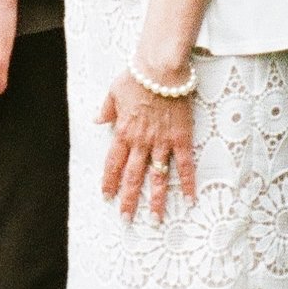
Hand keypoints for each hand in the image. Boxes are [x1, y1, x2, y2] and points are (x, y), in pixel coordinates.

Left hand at [98, 71, 196, 219]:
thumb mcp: (113, 91)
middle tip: (126, 219)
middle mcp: (141, 142)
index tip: (107, 197)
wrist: (161, 69)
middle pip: (133, 177)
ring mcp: (162, 142)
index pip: (113, 164)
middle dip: (129, 200)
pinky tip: (190, 199)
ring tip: (156, 219)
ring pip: (158, 176)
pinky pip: (185, 164)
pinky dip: (188, 182)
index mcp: (123, 132)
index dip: (110, 182)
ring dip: (157, 200)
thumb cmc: (137, 76)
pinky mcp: (181, 138)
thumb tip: (97, 120)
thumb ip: (106, 110)